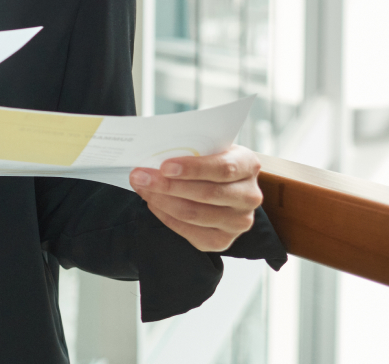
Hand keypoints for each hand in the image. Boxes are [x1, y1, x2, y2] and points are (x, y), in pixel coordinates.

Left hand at [130, 145, 261, 251]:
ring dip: (161, 200)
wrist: (223, 185)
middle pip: (206, 194)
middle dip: (167, 185)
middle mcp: (249, 196)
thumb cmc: (209, 160)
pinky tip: (152, 203)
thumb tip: (152, 153)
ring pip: (194, 214)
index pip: (223, 168)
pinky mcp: (223, 241)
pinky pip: (189, 231)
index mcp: (248, 165)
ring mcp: (239, 221)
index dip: (192, 168)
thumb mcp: (207, 147)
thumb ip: (189, 148)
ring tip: (141, 187)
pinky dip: (166, 216)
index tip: (164, 166)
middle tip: (139, 176)